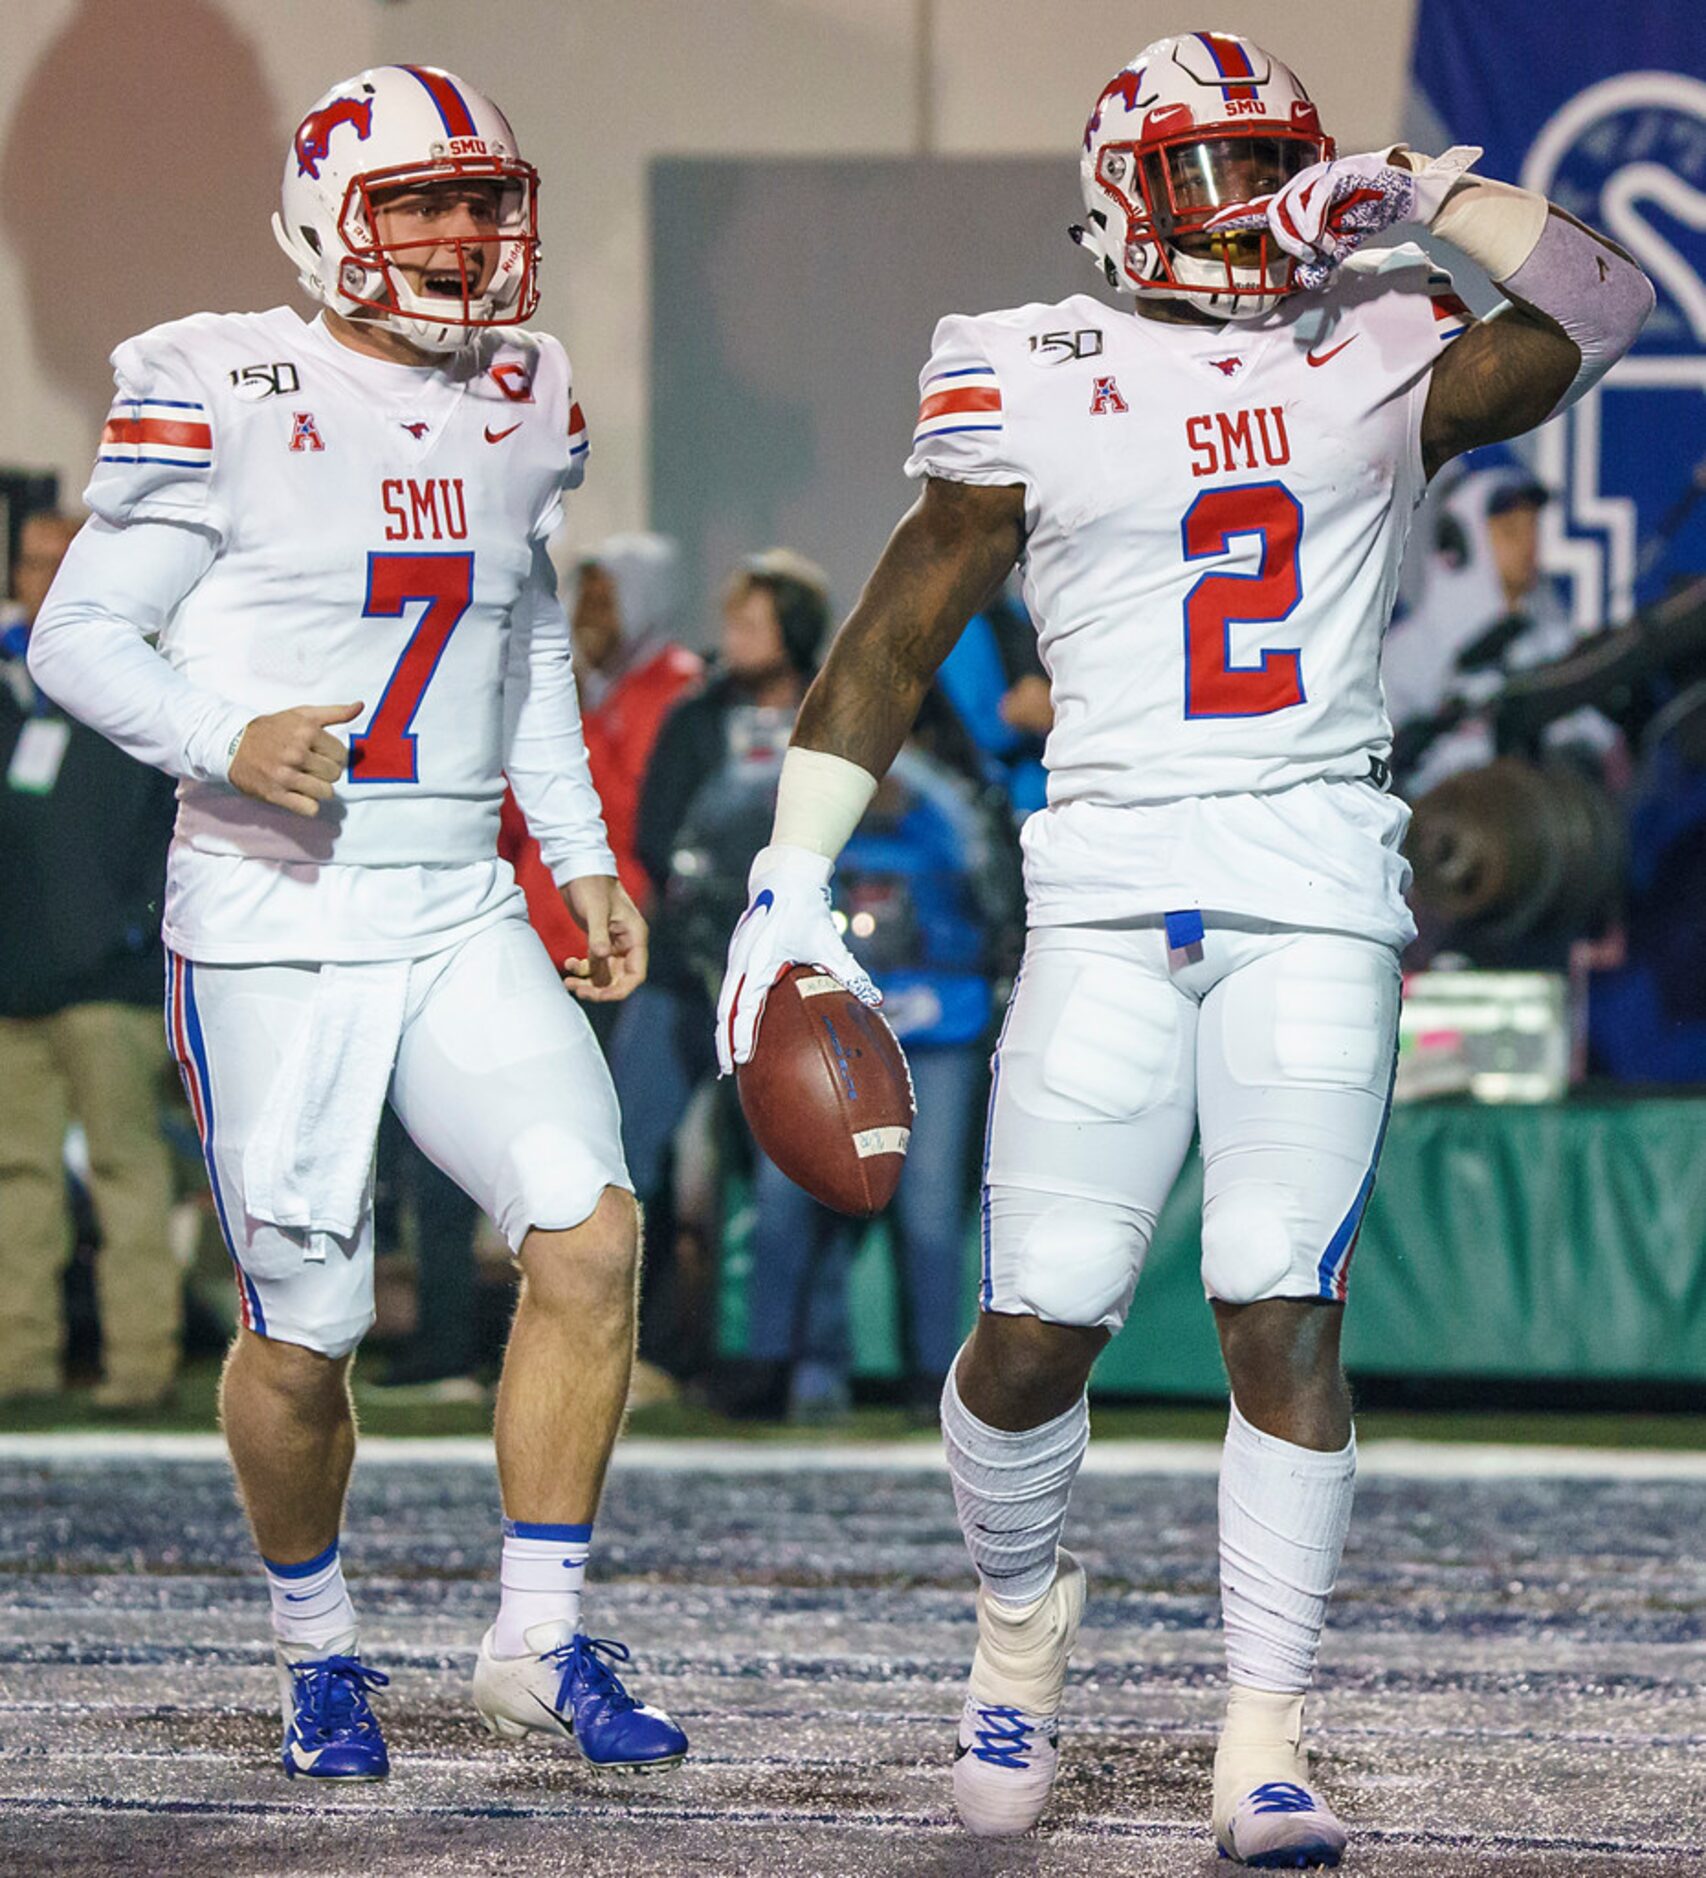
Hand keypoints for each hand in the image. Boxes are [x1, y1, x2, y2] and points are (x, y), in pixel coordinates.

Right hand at [228, 702, 362, 817]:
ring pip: (326, 792)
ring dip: (317, 789)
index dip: (333, 756)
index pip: (342, 755)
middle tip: (308, 767)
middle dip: (325, 772)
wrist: (232, 745)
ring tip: (303, 780)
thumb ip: (334, 712)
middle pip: (335, 775)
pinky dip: (307, 805)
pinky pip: (310, 809)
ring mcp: (286, 775)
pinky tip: (297, 794)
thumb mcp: (301, 714)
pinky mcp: (276, 794)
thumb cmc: (272, 729)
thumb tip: (360, 706)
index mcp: (307, 731)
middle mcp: (297, 753)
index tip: (319, 754)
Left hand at [560, 875, 647, 1001]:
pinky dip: (581, 970)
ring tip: (568, 982)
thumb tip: (600, 956)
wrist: (579, 869)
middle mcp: (627, 943)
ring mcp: (612, 944)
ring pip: (605, 975)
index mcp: (635, 936)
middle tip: (578, 991)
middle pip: (619, 979)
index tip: (600, 995)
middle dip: (600, 989)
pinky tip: (568, 964)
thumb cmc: (592, 885)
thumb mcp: (595, 910)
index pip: (636, 974)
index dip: (621, 990)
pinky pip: (594, 965)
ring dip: (588, 983)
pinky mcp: (598, 941)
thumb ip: (598, 934)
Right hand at [715, 843, 879, 1076]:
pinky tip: (739, 1030)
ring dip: (724, 1030)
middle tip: (729, 1072)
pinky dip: (730, 1013)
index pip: (745, 1007)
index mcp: (759, 961)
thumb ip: (850, 972)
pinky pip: (731, 991)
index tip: (742, 1059)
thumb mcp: (828, 942)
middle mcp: (742, 962)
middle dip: (725, 1042)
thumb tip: (876, 999)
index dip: (741, 1035)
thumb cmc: (805, 910)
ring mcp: (737, 959)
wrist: (783, 878)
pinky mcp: (739, 958)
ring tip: (729, 1059)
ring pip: (725, 1002)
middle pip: (725, 1011)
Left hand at [1209, 150, 1424, 290]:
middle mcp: (1301, 187)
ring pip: (1290, 206)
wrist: (1399, 195)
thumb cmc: (1364, 215)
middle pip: (1272, 212)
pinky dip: (1313, 222)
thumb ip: (1318, 264)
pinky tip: (1320, 236)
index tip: (1209, 226)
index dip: (1234, 216)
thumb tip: (1303, 282)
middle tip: (1308, 255)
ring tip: (1320, 246)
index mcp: (1297, 203)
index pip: (1258, 209)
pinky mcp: (1336, 173)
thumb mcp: (1337, 249)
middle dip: (1284, 240)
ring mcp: (1317, 178)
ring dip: (1300, 234)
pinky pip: (1314, 198)